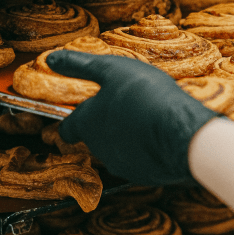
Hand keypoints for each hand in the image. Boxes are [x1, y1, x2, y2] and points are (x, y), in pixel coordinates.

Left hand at [46, 51, 218, 184]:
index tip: (76, 117)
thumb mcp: (111, 69)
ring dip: (127, 137)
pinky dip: (147, 150)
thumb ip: (80, 65)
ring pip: (118, 150)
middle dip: (106, 125)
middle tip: (125, 107)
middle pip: (95, 138)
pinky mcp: (146, 175)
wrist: (182, 134)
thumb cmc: (145, 96)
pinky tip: (162, 135)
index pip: (68, 128)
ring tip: (147, 118)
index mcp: (87, 123)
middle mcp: (99, 148)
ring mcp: (123, 164)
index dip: (71, 122)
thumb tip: (51, 59)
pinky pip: (142, 160)